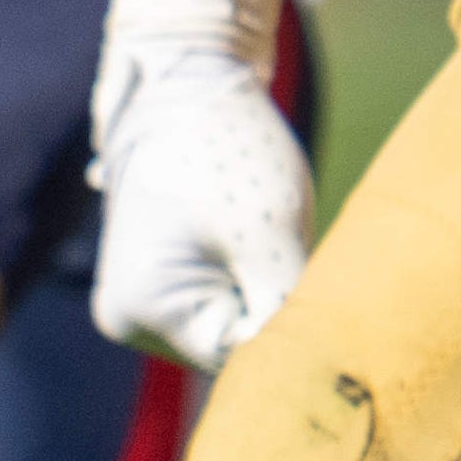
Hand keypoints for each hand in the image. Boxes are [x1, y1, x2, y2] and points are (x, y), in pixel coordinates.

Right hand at [90, 0, 314, 368]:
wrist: (184, 81)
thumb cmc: (227, 151)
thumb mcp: (269, 235)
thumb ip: (287, 315)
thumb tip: (322, 378)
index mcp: (143, 313)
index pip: (239, 363)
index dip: (293, 338)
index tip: (330, 301)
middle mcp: (130, 322)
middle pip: (234, 352)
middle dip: (278, 314)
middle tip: (301, 258)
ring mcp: (143, 304)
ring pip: (235, 328)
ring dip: (269, 296)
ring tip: (270, 237)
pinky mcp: (164, 283)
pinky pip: (226, 304)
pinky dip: (255, 281)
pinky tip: (259, 239)